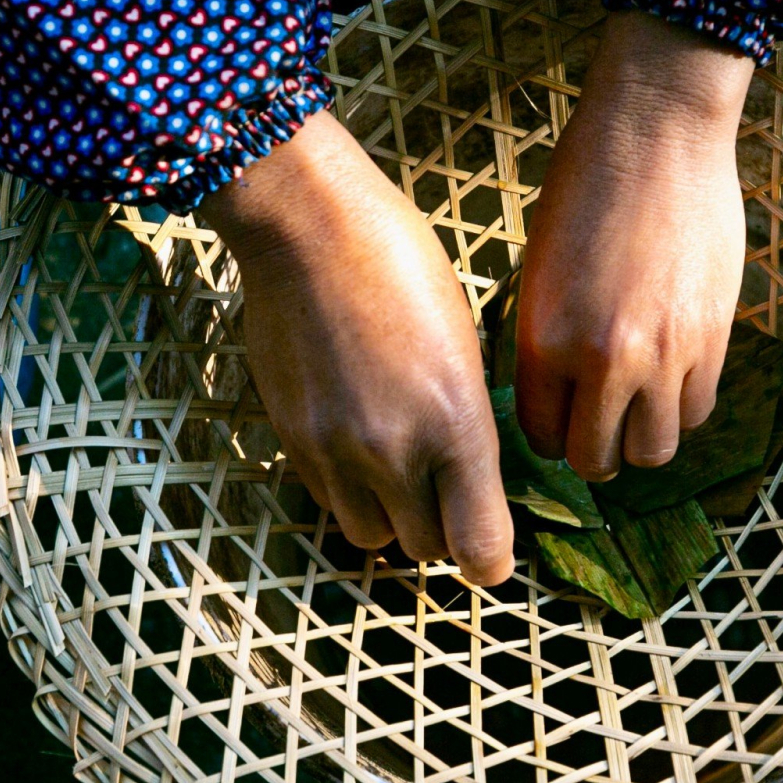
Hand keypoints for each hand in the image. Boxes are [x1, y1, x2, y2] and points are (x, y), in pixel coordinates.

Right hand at [200, 112, 513, 585]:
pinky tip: (357, 439)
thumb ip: (469, 422)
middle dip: (441, 530)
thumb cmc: (400, 261)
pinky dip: (348, 489)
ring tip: (398, 469)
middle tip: (447, 492)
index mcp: (456, 422)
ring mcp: (334, 450)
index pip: (480, 545)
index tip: (492, 546)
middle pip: (424, 549)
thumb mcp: (466, 339)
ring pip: (369, 536)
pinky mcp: (290, 439)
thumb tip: (472, 476)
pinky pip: (326, 499)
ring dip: (390, 517)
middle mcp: (393, 451)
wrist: (306, 225)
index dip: (491, 557)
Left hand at [515, 11, 754, 479]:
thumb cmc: (585, 185)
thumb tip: (558, 395)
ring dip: (642, 436)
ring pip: (656, 450)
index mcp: (547, 341)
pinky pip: (700, 409)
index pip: (542, 438)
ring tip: (637, 405)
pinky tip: (673, 374)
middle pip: (599, 460)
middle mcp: (606, 361)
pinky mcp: (715, 338)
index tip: (557, 418)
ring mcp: (666, 354)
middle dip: (593, 450)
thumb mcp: (540, 269)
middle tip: (596, 424)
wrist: (658, 133)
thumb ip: (547, 340)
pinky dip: (683, 405)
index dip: (548, 435)